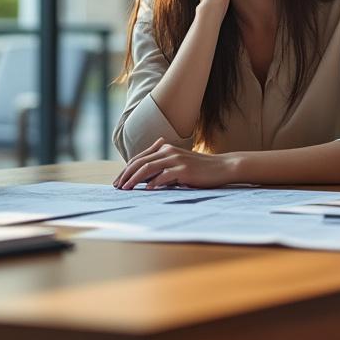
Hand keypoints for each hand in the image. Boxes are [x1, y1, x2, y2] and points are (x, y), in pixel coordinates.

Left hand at [113, 138, 237, 189]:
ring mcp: (176, 159)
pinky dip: (153, 183)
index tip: (118, 181)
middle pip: (140, 162)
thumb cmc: (200, 169)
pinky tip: (146, 190)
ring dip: (134, 179)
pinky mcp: (184, 170)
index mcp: (165, 148)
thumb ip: (163, 167)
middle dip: (126, 175)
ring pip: (148, 168)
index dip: (126, 169)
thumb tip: (145, 179)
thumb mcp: (179, 163)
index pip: (139, 158)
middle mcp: (168, 151)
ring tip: (126, 188)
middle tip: (117, 187)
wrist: (222, 167)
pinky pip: (163, 176)